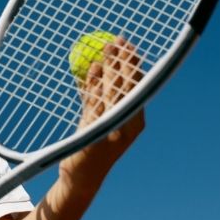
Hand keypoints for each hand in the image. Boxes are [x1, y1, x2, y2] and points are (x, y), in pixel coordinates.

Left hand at [60, 36, 144, 187]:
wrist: (82, 178)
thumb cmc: (91, 147)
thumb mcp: (99, 121)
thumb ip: (100, 99)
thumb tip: (98, 68)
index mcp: (135, 122)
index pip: (137, 88)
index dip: (133, 65)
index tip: (129, 46)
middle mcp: (127, 126)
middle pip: (126, 87)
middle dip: (123, 61)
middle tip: (118, 40)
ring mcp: (112, 131)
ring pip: (111, 92)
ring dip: (109, 67)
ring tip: (106, 48)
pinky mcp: (95, 136)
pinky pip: (93, 105)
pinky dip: (92, 85)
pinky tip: (92, 70)